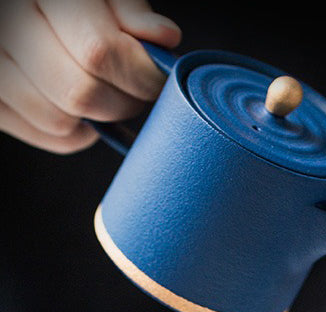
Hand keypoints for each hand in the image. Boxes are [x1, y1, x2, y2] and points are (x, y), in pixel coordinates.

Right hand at [0, 0, 180, 152]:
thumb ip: (129, 10)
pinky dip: (79, 130)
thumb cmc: (70, 4)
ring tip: (108, 90)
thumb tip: (162, 36)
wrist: (32, 13)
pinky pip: (51, 136)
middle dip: (124, 100)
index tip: (157, 78)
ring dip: (100, 117)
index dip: (140, 74)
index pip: (99, 52)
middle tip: (136, 88)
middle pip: (81, 93)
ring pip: (61, 121)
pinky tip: (85, 106)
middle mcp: (6, 29)